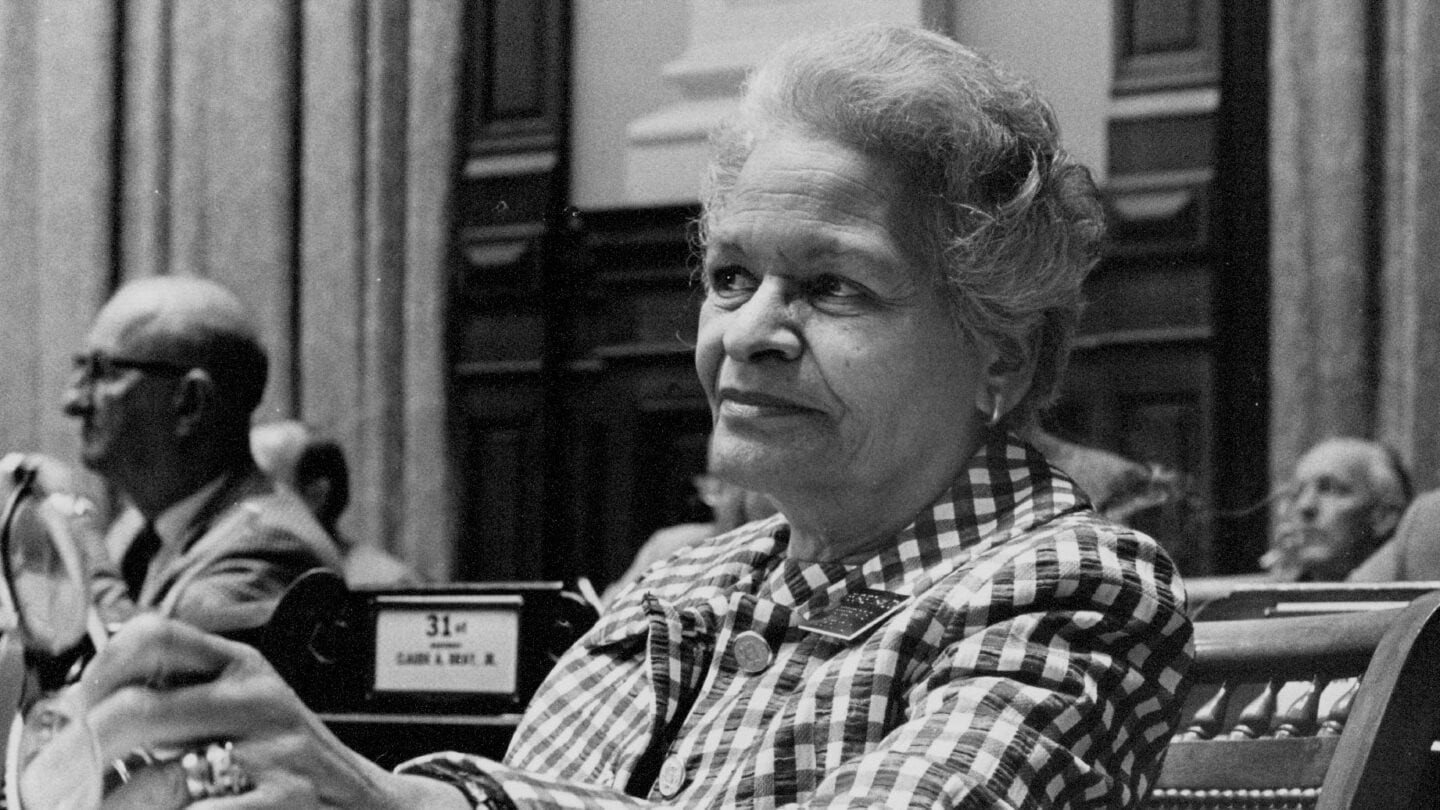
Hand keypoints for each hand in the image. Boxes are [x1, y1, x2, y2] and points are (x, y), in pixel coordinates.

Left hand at [19, 615, 469, 809]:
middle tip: (54, 786)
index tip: (71, 709)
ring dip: (113, 807)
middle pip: (139, 711)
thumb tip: (85, 714)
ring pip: (158, 782)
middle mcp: (258, 700)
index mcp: (244, 667)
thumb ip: (186, 699)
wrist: (371, 804)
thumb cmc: (293, 764)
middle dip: (80, 756)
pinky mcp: (283, 803)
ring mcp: (273, 755)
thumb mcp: (250, 712)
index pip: (156, 636)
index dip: (98, 668)